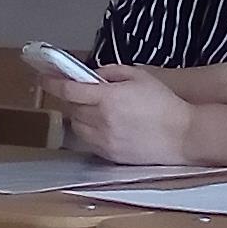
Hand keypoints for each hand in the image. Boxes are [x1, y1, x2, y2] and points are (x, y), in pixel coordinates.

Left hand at [53, 65, 195, 164]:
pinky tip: (104, 125)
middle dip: (71, 98)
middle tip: (80, 91)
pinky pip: (88, 141)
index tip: (43, 77)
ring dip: (80, 115)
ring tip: (96, 109)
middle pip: (71, 108)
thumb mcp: (139, 76)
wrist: (183, 136)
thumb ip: (111, 72)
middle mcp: (101, 121)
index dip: (52, 82)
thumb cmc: (164, 103)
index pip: (69, 90)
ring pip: (77, 126)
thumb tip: (93, 75)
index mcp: (107, 98)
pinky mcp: (109, 156)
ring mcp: (104, 141)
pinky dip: (90, 131)